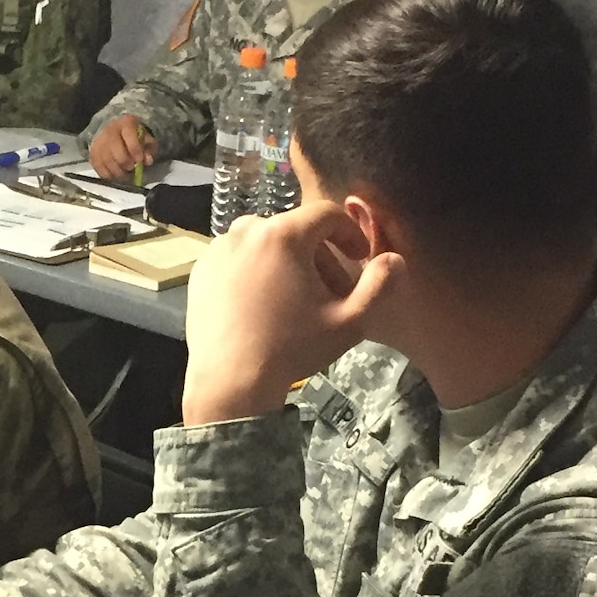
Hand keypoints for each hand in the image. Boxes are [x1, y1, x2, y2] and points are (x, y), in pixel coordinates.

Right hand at [88, 114, 154, 179]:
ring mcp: (99, 140)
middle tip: (131, 167)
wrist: (117, 132)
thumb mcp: (146, 139)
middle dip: (125, 162)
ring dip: (116, 170)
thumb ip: (149, 149)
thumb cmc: (134, 137)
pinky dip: (106, 174)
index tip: (139, 160)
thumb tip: (148, 160)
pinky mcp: (93, 151)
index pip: (129, 135)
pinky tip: (114, 175)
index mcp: (126, 123)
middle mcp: (110, 129)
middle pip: (115, 149)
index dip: (135, 149)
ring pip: (106, 159)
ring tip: (124, 173)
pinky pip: (97, 165)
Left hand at [182, 204, 401, 424]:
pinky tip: (265, 305)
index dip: (350, 233)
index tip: (360, 258)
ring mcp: (218, 249)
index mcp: (284, 234)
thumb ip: (380, 286)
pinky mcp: (201, 270)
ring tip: (297, 300)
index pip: (326, 215)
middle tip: (332, 291)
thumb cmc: (292, 349)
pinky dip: (257, 272)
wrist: (230, 381)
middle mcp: (246, 230)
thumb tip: (395, 259)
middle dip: (320, 255)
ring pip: (266, 244)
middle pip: (295, 230)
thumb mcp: (349, 322)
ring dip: (288, 263)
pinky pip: (239, 259)